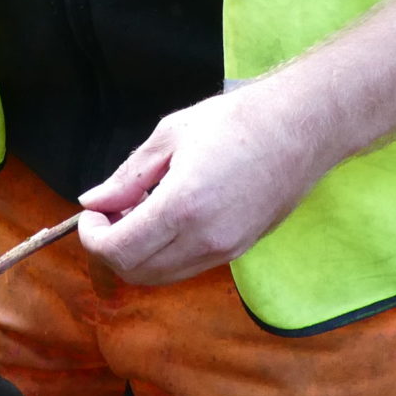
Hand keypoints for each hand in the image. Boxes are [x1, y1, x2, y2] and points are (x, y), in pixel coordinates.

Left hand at [75, 91, 323, 285]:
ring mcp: (226, 249)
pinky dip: (163, 254)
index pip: (118, 250)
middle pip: (136, 271)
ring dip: (136, 254)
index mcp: (182, 206)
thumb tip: (94, 201)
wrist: (302, 127)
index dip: (93, 237)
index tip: (92, 213)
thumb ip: (127, 175)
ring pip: (161, 275)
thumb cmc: (238, 120)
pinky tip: (164, 219)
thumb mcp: (171, 136)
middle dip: (110, 249)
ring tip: (136, 213)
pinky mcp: (239, 250)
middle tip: (108, 214)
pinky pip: (187, 267)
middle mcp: (205, 238)